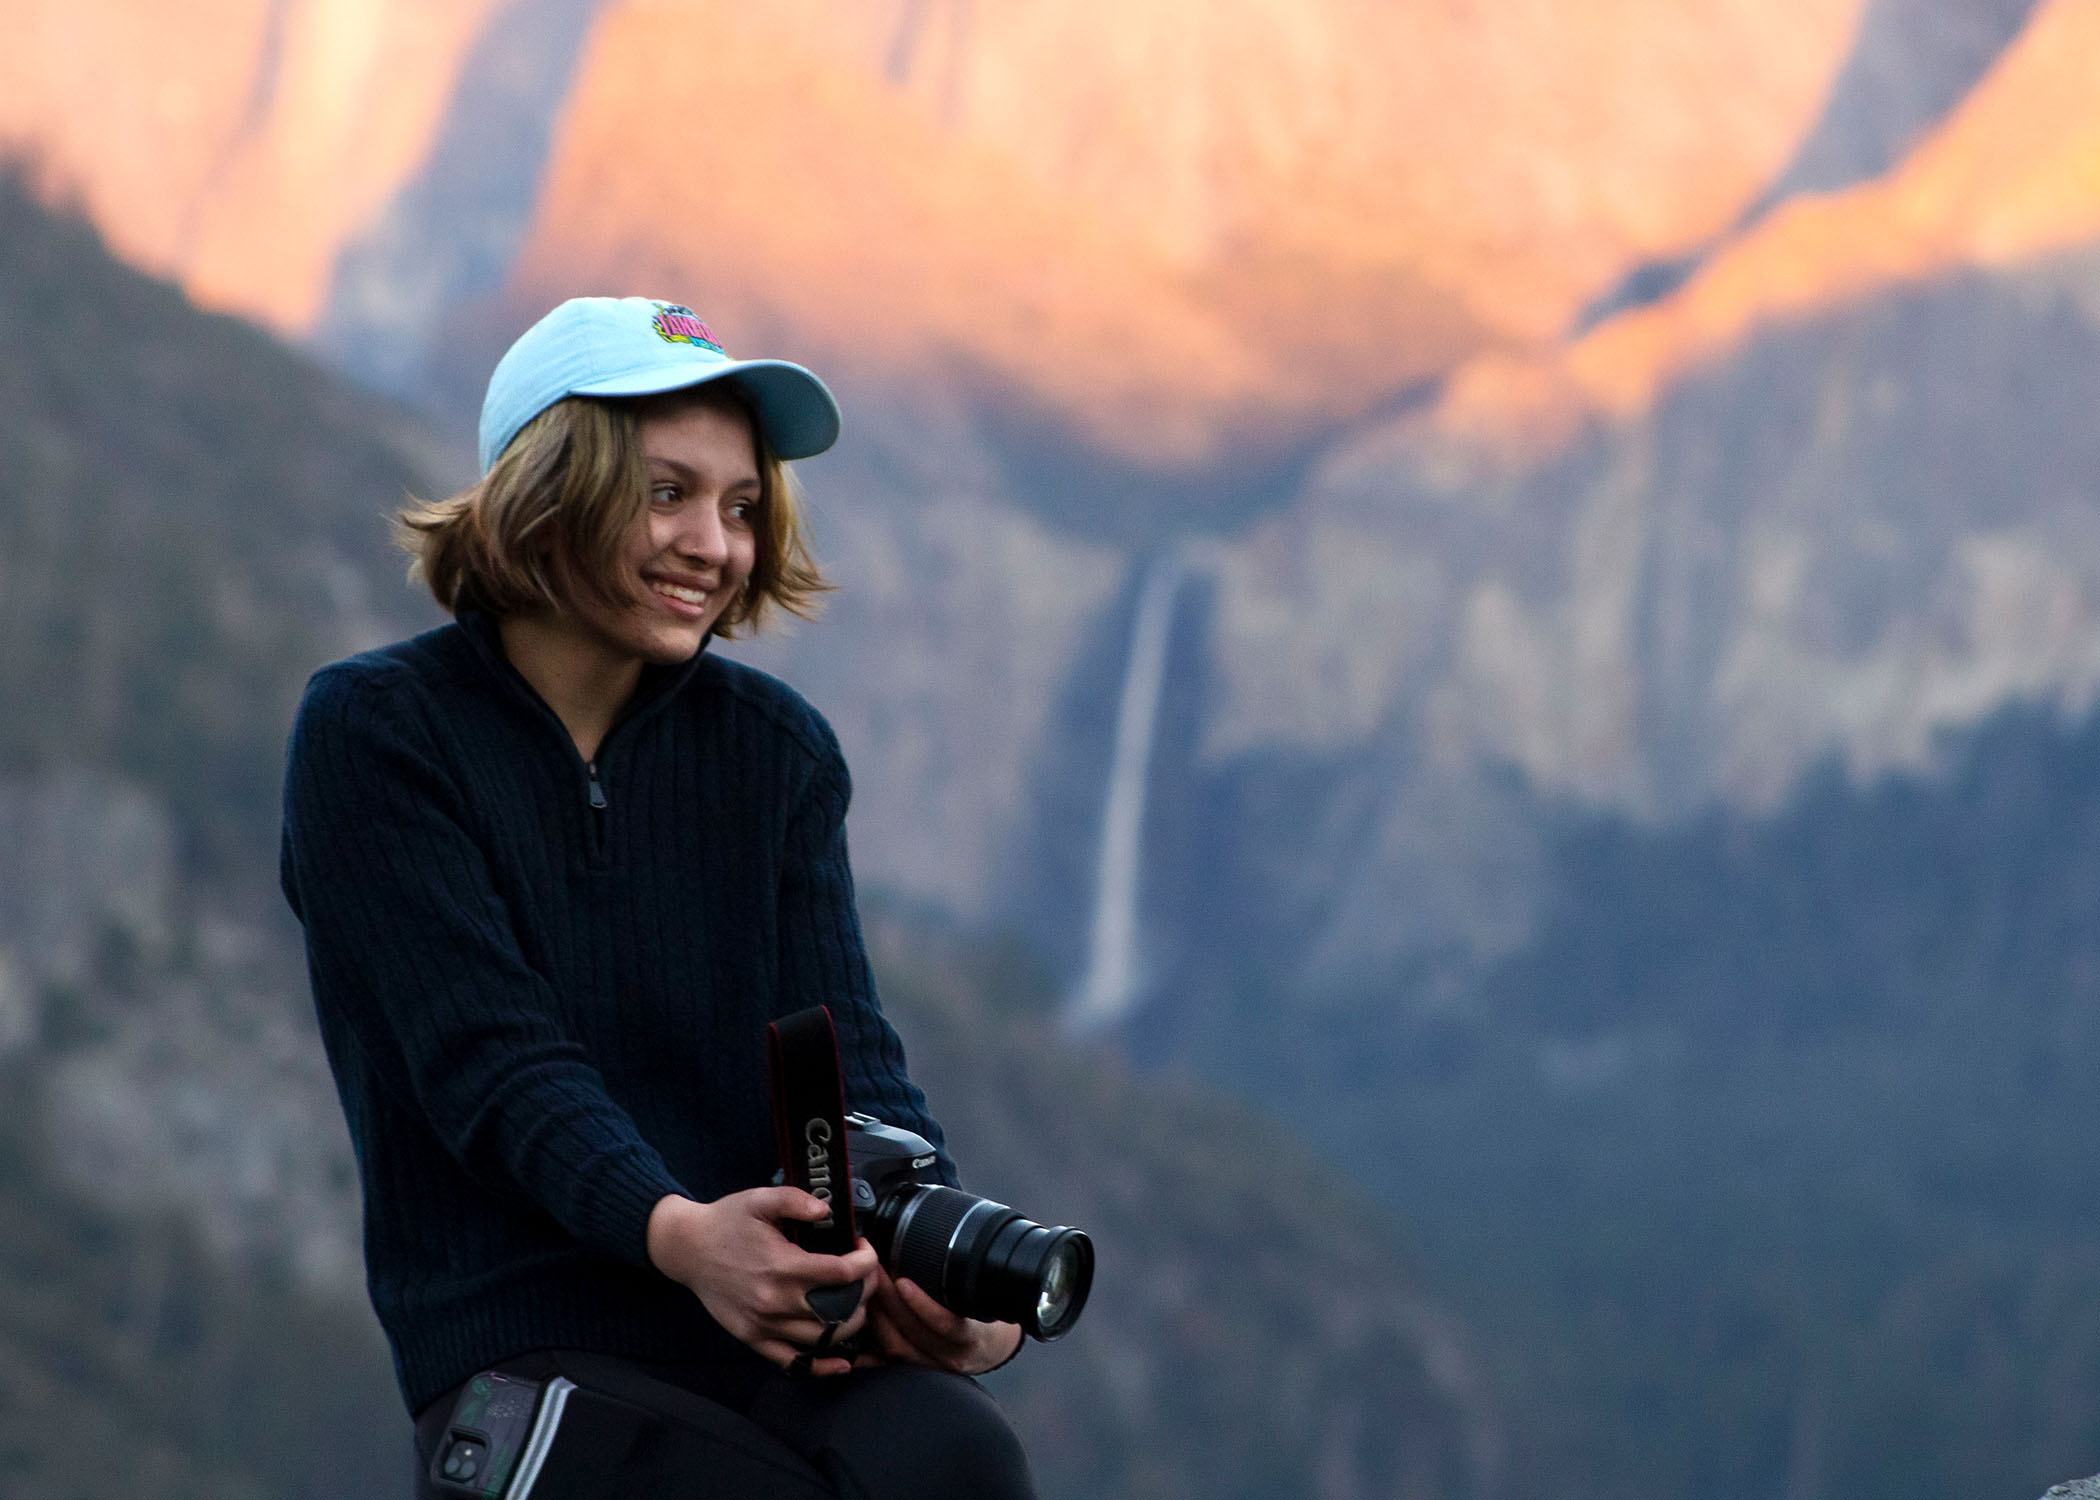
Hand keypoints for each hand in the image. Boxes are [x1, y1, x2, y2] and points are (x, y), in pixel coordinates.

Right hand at [646, 1189, 876, 1375]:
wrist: (687, 1248)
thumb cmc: (726, 1222)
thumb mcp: (759, 1199)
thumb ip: (795, 1200)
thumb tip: (827, 1212)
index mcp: (781, 1266)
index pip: (842, 1273)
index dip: (865, 1262)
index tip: (865, 1249)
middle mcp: (775, 1301)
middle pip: (839, 1309)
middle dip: (864, 1293)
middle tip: (867, 1277)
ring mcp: (764, 1325)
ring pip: (823, 1338)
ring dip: (850, 1324)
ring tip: (856, 1304)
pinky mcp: (753, 1339)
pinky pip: (794, 1363)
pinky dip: (822, 1366)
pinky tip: (842, 1361)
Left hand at [855, 1260, 1023, 1374]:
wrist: (988, 1350)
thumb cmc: (983, 1318)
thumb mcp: (980, 1300)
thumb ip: (962, 1280)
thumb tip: (939, 1239)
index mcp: (970, 1335)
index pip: (948, 1324)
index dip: (923, 1306)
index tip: (903, 1282)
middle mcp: (950, 1355)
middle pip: (914, 1332)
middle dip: (889, 1301)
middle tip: (873, 1272)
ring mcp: (930, 1366)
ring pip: (897, 1345)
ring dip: (877, 1317)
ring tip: (865, 1290)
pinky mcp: (914, 1370)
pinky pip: (887, 1361)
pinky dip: (869, 1348)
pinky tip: (855, 1333)